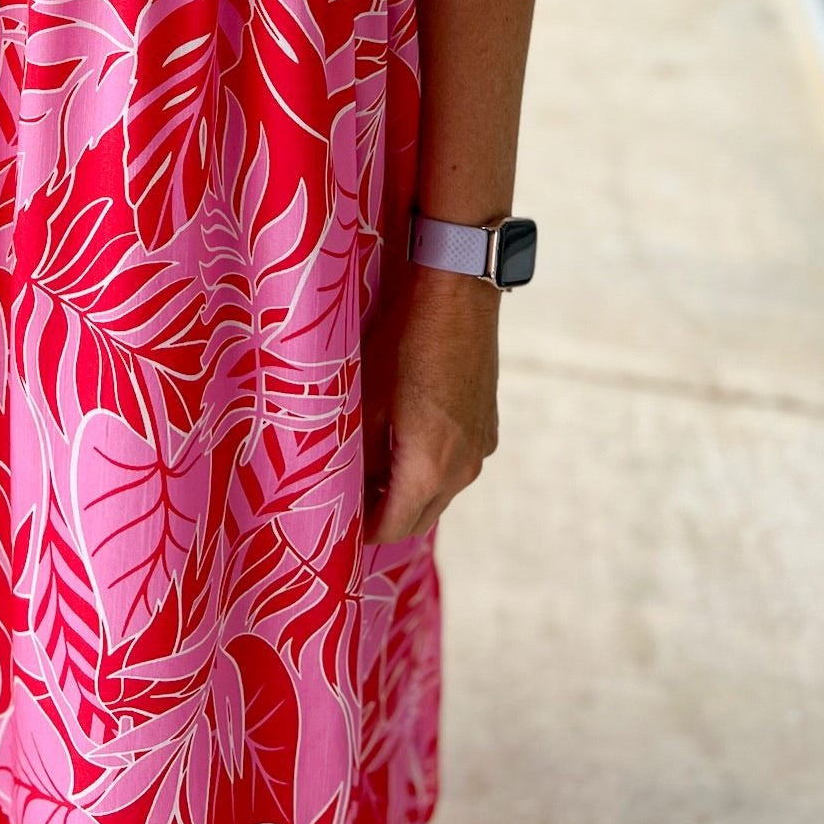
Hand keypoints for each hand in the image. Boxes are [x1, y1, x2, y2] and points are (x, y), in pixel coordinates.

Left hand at [363, 262, 500, 544]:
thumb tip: (346, 483)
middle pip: (417, 517)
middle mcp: (462, 469)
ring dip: (407, 490)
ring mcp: (480, 449)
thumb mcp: (367, 396)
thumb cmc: (404, 340)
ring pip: (439, 492)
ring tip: (370, 464)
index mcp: (429, 468)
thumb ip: (359, 450)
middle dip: (383, 514)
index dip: (361, 529)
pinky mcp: (488, 428)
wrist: (460, 294)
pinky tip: (404, 438)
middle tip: (346, 494)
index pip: (392, 527)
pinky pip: (456, 465)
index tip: (336, 519)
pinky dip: (430, 467)